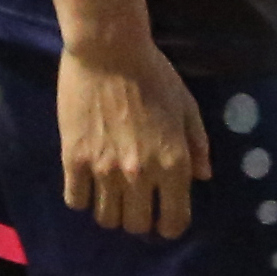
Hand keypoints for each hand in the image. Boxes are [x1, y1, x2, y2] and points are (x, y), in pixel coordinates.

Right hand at [54, 35, 205, 239]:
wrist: (108, 49)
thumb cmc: (153, 73)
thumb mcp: (187, 106)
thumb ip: (197, 145)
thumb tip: (202, 177)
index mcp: (173, 163)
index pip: (173, 220)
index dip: (169, 225)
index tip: (162, 218)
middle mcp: (140, 174)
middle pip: (136, 225)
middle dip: (138, 219)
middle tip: (134, 204)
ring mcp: (105, 169)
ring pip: (106, 218)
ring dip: (110, 211)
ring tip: (109, 194)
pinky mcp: (74, 159)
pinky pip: (76, 200)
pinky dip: (82, 198)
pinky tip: (86, 183)